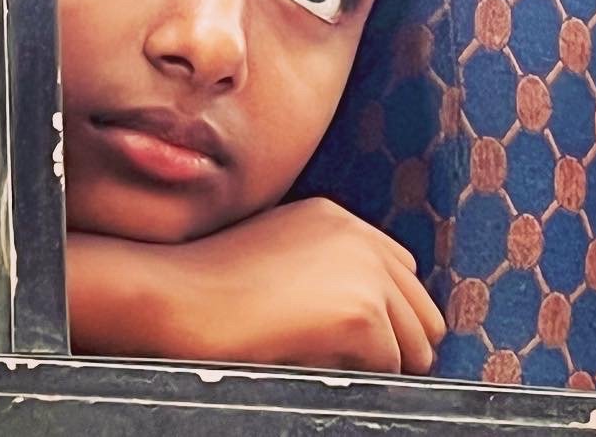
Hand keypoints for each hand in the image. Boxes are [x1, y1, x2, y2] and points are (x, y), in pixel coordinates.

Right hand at [68, 198, 444, 373]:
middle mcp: (358, 236)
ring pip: (412, 341)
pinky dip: (357, 378)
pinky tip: (310, 363)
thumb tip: (367, 316)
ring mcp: (362, 272)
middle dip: (396, 341)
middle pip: (420, 307)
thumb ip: (320, 267)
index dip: (388, 311)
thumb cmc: (205, 285)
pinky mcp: (360, 313)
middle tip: (354, 365)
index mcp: (337, 218)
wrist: (174, 296)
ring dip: (377, 363)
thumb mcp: (273, 254)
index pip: (401, 270)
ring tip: (324, 362)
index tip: (363, 340)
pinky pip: (388, 366)